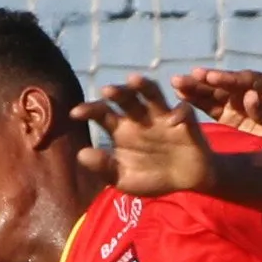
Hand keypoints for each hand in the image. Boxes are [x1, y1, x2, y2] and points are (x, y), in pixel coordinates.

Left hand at [74, 77, 222, 199]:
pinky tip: (173, 121)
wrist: (186, 181)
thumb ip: (105, 168)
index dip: (89, 110)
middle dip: (117, 92)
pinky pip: (183, 111)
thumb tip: (81, 154)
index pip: (102, 113)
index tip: (75, 113)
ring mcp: (162, 117)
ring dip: (144, 86)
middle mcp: (139, 118)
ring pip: (152, 94)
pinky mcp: (184, 121)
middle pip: (126, 98)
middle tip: (107, 90)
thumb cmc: (152, 176)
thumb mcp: (125, 179)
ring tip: (135, 80)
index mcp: (121, 130)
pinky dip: (179, 113)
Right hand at [172, 68, 261, 139]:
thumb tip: (250, 97)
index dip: (226, 79)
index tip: (209, 78)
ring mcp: (239, 101)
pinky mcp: (230, 114)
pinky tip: (181, 96)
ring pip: (214, 93)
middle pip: (225, 83)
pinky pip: (211, 106)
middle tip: (186, 77)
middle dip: (205, 81)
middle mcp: (252, 89)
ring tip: (176, 83)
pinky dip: (197, 101)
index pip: (244, 80)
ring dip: (196, 88)